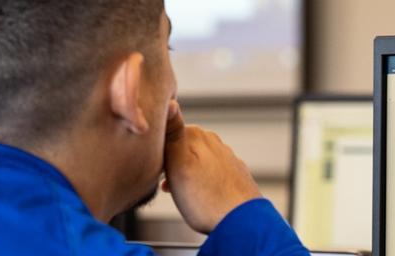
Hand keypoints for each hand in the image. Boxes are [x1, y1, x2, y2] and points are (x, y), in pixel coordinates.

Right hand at [161, 101, 261, 233]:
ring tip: (180, 193)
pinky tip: (198, 196)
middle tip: (164, 181)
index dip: (156, 149)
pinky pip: (208, 174)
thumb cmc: (207, 199)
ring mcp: (226, 158)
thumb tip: (170, 102)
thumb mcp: (178, 163)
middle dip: (170, 161)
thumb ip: (173, 133)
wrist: (240, 222)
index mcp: (198, 136)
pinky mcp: (233, 174)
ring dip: (183, 173)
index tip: (155, 166)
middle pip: (181, 146)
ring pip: (194, 161)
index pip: (167, 131)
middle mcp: (214, 143)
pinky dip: (199, 182)